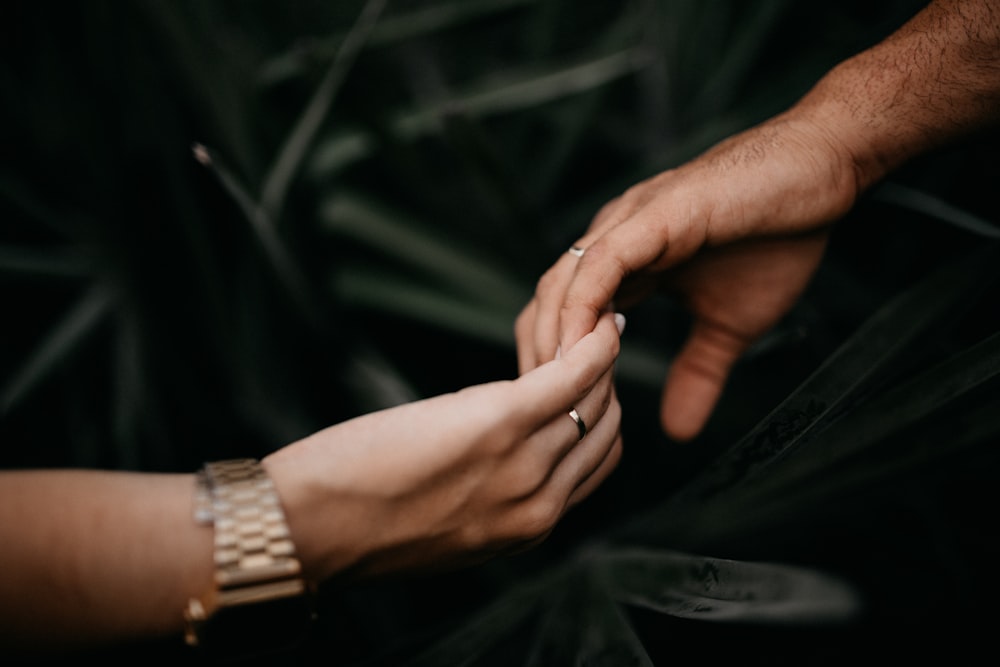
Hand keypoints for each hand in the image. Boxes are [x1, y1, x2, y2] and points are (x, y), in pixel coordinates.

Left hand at [264, 311, 624, 580]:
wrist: (313, 526)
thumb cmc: (361, 521)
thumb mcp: (449, 528)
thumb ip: (490, 500)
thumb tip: (499, 461)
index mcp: (527, 529)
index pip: (596, 465)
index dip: (600, 419)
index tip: (595, 382)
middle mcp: (538, 504)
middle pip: (605, 432)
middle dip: (605, 385)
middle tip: (592, 343)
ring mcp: (523, 464)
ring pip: (595, 400)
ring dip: (599, 357)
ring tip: (590, 321)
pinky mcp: (499, 421)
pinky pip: (572, 376)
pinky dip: (592, 345)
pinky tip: (595, 320)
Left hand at [516, 113, 852, 440]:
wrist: (820, 172)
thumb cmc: (775, 238)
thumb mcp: (730, 326)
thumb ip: (697, 372)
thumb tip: (679, 431)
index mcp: (621, 265)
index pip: (561, 317)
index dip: (554, 367)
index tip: (563, 415)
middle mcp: (611, 241)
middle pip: (546, 304)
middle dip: (541, 362)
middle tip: (551, 415)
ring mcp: (627, 224)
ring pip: (563, 284)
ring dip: (556, 339)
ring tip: (561, 392)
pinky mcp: (654, 214)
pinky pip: (602, 262)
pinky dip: (586, 304)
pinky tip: (586, 345)